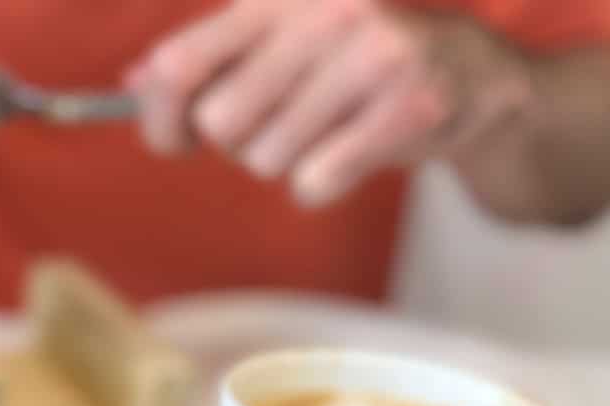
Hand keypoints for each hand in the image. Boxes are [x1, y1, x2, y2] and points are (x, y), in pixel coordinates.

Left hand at [127, 0, 528, 206]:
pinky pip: (313, 183)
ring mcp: (373, 54)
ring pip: (265, 159)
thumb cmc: (357, 65)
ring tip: (332, 130)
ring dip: (288, 163)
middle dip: (240, 142)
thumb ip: (209, 59)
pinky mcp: (410, 105)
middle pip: (219, 124)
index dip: (162, 117)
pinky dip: (323, 185)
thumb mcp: (281, 43)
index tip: (175, 138)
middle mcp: (325, 11)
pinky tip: (356, 152)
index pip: (178, 65)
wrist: (475, 78)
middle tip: (284, 126)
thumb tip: (134, 84)